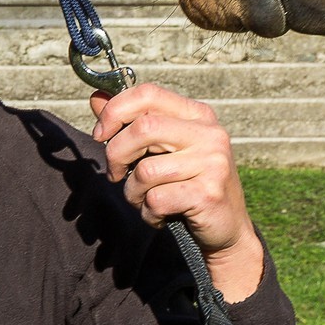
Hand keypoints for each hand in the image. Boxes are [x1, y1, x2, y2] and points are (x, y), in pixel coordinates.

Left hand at [91, 82, 264, 301]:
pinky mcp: (208, 194)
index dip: (115, 110)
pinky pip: (157, 199)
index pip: (148, 94)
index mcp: (197, 114)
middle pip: (144, 128)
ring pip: (147, 170)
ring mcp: (212, 163)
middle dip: (116, 153)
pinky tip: (159, 216)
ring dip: (132, 191)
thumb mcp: (163, 148)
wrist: (228, 231)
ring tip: (143, 200)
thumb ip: (131, 122)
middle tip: (115, 173)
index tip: (100, 134)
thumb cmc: (188, 183)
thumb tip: (96, 97)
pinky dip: (147, 213)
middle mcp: (209, 133)